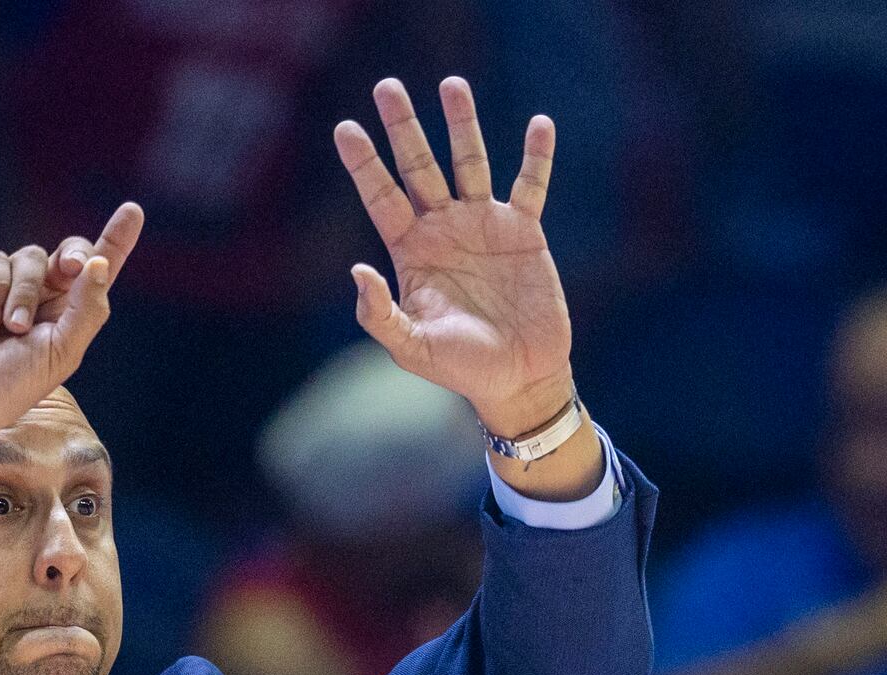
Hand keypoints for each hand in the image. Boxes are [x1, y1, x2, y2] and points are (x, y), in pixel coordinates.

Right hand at [0, 205, 144, 460]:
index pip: (96, 273)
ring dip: (23, 293)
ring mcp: (5, 285)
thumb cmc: (10, 386)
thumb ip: (85, 310)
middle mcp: (40, 296)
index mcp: (67, 316)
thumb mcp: (61, 353)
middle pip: (68, 252)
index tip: (133, 211)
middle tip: (68, 271)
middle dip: (73, 255)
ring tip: (9, 329)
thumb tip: (98, 264)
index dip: (115, 241)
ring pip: (30, 257)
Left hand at [334, 76, 573, 436]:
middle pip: (419, 166)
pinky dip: (536, 157)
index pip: (381, 198)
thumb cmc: (461, 368)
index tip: (345, 128)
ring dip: (462, 124)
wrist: (519, 378)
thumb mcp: (413, 348)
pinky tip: (540, 124)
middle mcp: (444, 229)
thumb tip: (357, 271)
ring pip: (469, 162)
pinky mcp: (524, 232)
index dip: (363, 163)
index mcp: (412, 251)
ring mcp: (484, 225)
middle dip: (403, 127)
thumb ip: (381, 315)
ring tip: (451, 84)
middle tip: (386, 86)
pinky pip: (530, 185)